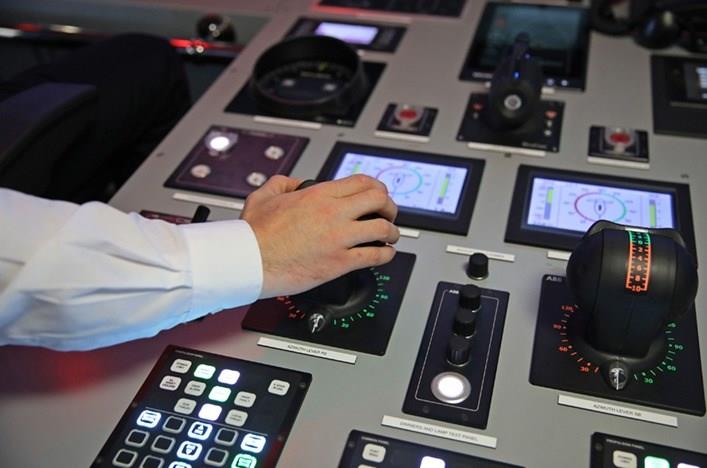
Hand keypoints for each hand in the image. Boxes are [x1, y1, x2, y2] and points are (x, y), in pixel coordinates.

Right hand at [240, 174, 399, 297]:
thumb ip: (283, 183)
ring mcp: (339, 238)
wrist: (248, 261)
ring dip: (392, 232)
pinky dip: (386, 254)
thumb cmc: (253, 234)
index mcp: (318, 195)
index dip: (377, 187)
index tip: (378, 195)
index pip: (363, 181)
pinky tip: (385, 255)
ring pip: (383, 228)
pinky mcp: (339, 262)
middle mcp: (333, 213)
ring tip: (391, 236)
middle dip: (390, 206)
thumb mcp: (264, 196)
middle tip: (388, 214)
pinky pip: (375, 255)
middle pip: (380, 199)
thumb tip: (295, 183)